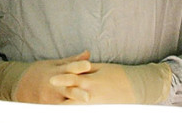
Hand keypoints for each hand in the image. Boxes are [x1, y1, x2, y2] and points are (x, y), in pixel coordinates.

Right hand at [0, 51, 91, 103]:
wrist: (19, 85)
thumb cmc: (41, 73)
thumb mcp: (54, 64)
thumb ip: (72, 61)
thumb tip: (88, 54)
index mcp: (58, 72)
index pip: (69, 68)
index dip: (78, 67)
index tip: (87, 65)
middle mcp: (54, 85)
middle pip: (67, 89)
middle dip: (77, 93)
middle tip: (87, 97)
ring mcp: (50, 98)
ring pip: (63, 103)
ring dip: (72, 106)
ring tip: (82, 109)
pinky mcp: (46, 107)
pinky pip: (57, 111)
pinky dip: (64, 112)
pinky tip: (73, 115)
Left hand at [50, 61, 172, 104]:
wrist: (136, 88)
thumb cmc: (119, 75)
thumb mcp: (102, 68)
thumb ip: (86, 68)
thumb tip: (73, 66)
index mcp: (91, 81)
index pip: (73, 79)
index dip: (61, 79)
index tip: (50, 80)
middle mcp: (91, 94)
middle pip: (71, 98)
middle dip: (58, 101)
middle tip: (45, 103)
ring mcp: (95, 104)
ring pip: (76, 108)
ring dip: (65, 110)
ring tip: (52, 112)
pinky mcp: (98, 111)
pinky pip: (84, 113)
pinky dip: (76, 114)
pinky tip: (67, 116)